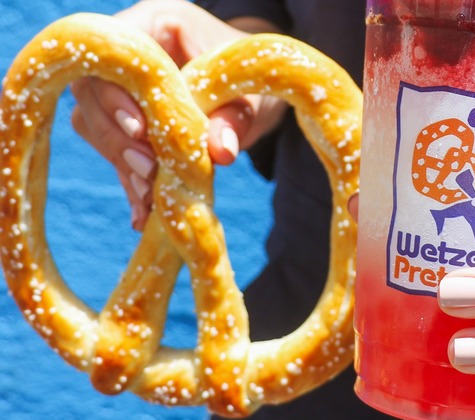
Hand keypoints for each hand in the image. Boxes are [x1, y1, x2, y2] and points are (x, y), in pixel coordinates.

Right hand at [70, 0, 286, 229]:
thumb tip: (223, 153)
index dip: (116, 94)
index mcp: (152, 24)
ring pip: (95, 124)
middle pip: (91, 92)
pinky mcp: (125, 119)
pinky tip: (144, 212)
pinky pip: (115, 148)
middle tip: (149, 171)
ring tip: (149, 195)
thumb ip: (233, 119)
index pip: (111, 56)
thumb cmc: (251, 77)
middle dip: (118, 136)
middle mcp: (127, 54)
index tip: (141, 131)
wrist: (254, 87)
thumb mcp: (249, 95)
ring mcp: (120, 87)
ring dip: (121, 162)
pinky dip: (131, 180)